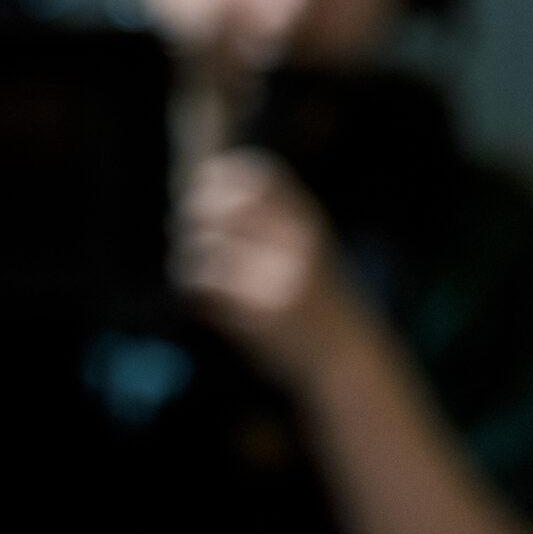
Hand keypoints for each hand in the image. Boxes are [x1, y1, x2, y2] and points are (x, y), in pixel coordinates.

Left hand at [174, 148, 371, 388]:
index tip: (201, 191)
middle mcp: (296, 242)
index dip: (218, 177)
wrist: (347, 357)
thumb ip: (269, 216)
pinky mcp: (261, 312)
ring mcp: (280, 276)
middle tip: (185, 230)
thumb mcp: (306, 245)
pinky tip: (196, 295)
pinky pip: (204, 283)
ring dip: (187, 253)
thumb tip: (203, 182)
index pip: (255, 175)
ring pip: (205, 244)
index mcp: (306, 221)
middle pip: (221, 206)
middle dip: (192, 214)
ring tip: (190, 265)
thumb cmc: (316, 300)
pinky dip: (189, 285)